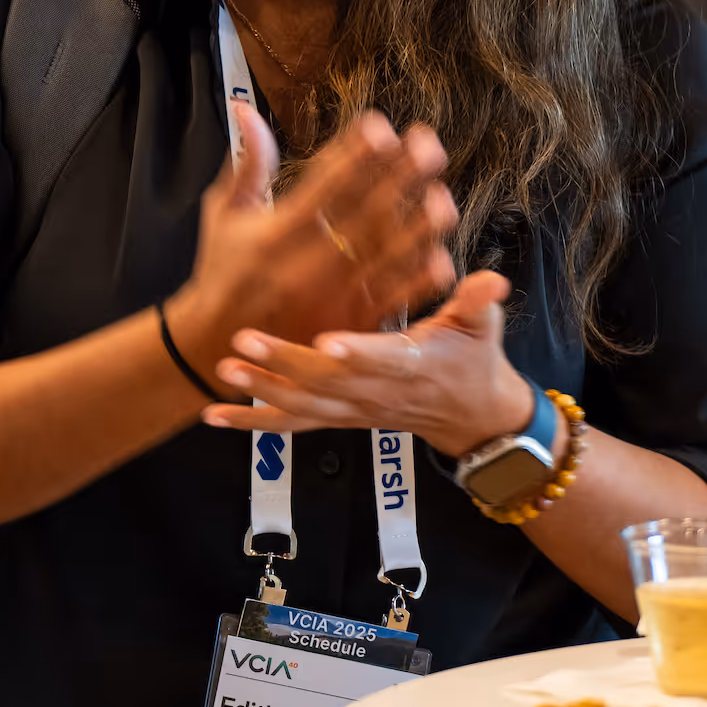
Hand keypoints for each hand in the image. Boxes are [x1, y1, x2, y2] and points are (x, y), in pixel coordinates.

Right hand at [168, 106, 457, 383]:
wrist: (221, 348)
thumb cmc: (223, 272)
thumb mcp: (224, 216)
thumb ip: (247, 164)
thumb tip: (245, 108)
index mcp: (277, 233)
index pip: (324, 185)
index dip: (354, 154)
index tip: (380, 125)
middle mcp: (307, 264)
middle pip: (364, 214)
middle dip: (399, 176)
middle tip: (429, 144)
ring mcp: (331, 298)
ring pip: (384, 258)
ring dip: (417, 228)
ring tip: (443, 197)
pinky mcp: (347, 327)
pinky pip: (390, 302)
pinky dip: (416, 282)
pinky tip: (440, 258)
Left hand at [197, 270, 538, 458]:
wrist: (471, 415)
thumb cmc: (472, 360)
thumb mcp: (482, 326)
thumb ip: (477, 302)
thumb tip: (492, 282)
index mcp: (411, 363)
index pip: (382, 359)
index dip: (356, 352)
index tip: (327, 341)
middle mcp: (376, 392)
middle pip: (326, 382)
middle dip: (284, 363)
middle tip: (244, 339)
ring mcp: (353, 410)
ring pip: (303, 406)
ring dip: (261, 390)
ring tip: (224, 370)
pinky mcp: (338, 418)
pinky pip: (291, 424)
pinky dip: (253, 421)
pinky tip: (214, 414)